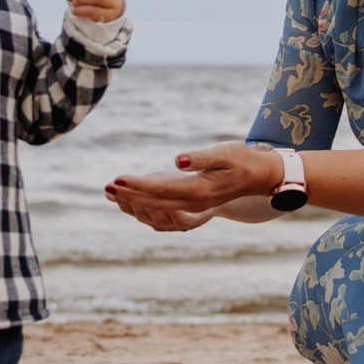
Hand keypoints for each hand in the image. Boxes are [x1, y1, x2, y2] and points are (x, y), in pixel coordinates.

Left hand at [105, 142, 280, 228]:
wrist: (258, 177)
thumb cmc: (241, 160)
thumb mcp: (224, 152)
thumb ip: (201, 157)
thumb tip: (178, 160)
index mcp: (199, 191)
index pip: (160, 190)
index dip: (136, 185)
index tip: (116, 179)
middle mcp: (194, 204)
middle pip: (153, 203)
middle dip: (128, 196)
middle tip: (105, 187)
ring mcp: (192, 208)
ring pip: (156, 210)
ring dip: (132, 203)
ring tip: (110, 193)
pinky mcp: (191, 207)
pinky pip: (162, 211)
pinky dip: (143, 206)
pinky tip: (131, 200)